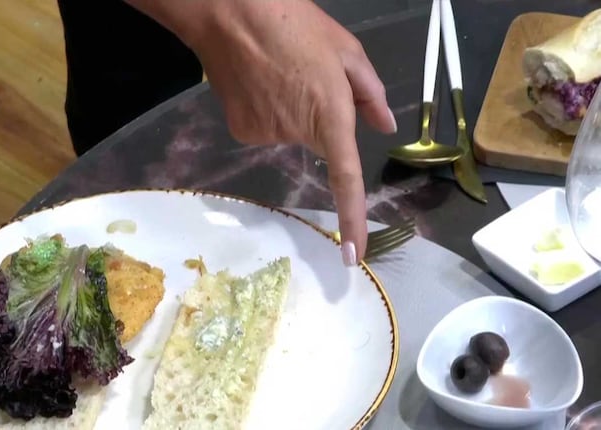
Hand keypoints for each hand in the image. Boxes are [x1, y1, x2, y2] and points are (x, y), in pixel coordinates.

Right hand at [126, 0, 396, 263]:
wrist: (229, 13)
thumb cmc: (294, 23)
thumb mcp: (345, 49)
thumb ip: (370, 93)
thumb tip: (384, 128)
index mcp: (332, 115)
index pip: (346, 179)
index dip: (353, 220)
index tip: (353, 257)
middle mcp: (299, 134)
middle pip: (317, 138)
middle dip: (317, 113)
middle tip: (303, 72)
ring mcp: (267, 136)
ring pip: (289, 133)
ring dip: (290, 109)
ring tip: (277, 71)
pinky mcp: (242, 132)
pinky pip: (265, 128)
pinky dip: (266, 111)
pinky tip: (257, 83)